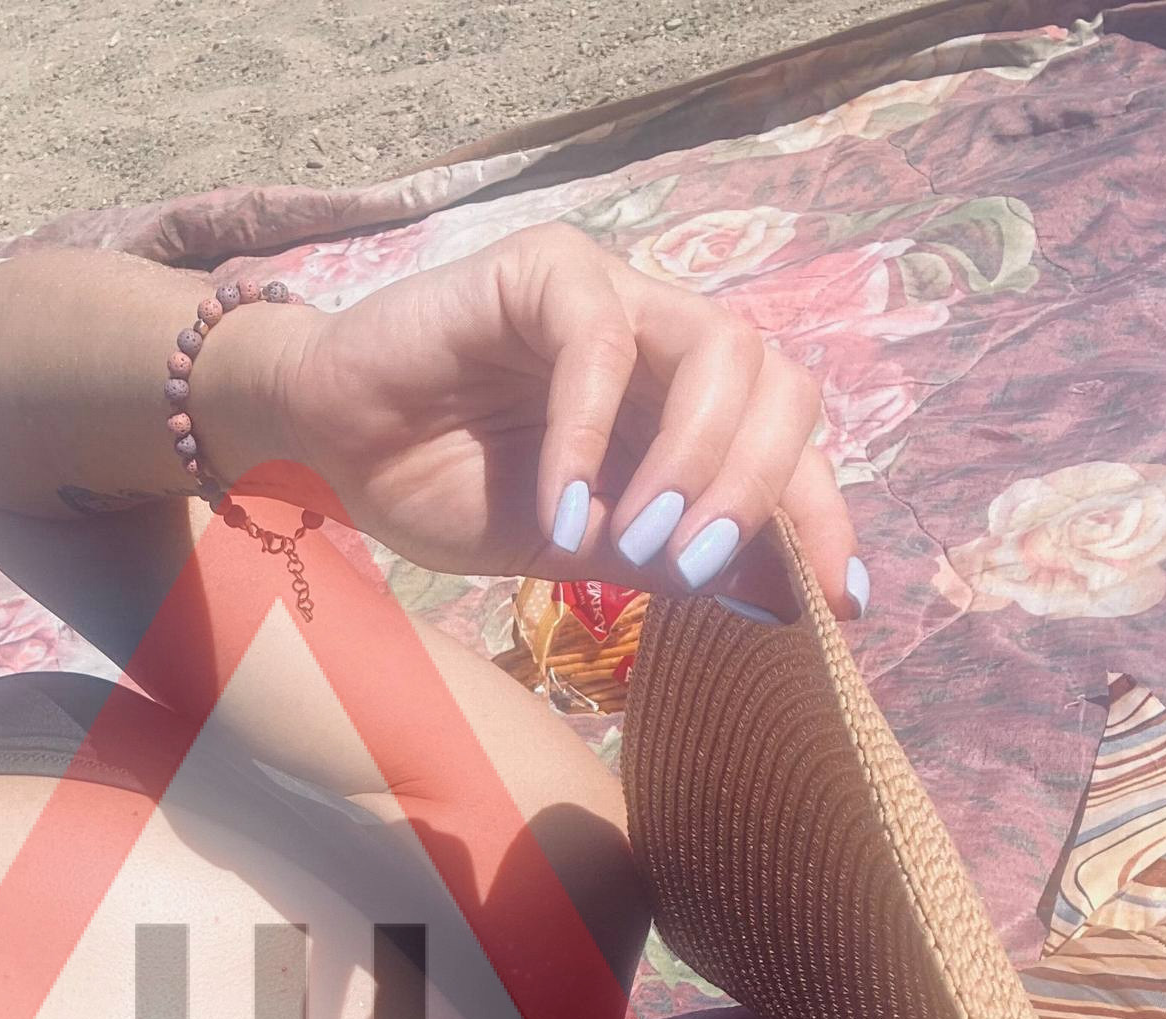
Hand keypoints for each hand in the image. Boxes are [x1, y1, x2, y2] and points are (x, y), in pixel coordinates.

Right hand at [257, 224, 865, 620]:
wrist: (326, 450)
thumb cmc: (443, 489)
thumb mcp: (577, 547)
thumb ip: (669, 558)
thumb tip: (784, 600)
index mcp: (685, 404)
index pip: (791, 436)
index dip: (821, 512)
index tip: (840, 600)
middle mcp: (666, 338)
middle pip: (780, 383)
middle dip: (759, 488)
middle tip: (692, 567)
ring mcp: (613, 293)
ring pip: (720, 348)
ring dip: (694, 459)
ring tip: (632, 539)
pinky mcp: (546, 270)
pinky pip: (601, 340)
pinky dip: (593, 433)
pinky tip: (561, 506)